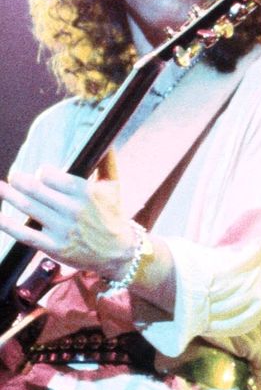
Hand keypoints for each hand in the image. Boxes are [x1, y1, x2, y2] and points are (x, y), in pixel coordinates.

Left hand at [0, 166, 139, 277]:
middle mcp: (73, 210)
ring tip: (0, 188)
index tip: (41, 174)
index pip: (52, 176)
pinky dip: (8, 225)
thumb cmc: (112, 214)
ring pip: (29, 208)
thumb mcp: (113, 187)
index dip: (43, 174)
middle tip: (14, 176)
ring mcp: (62, 229)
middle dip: (20, 181)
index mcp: (86, 192)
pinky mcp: (54, 247)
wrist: (119, 252)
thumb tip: (105, 137)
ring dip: (9, 196)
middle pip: (36, 190)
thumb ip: (107, 161)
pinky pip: (25, 234)